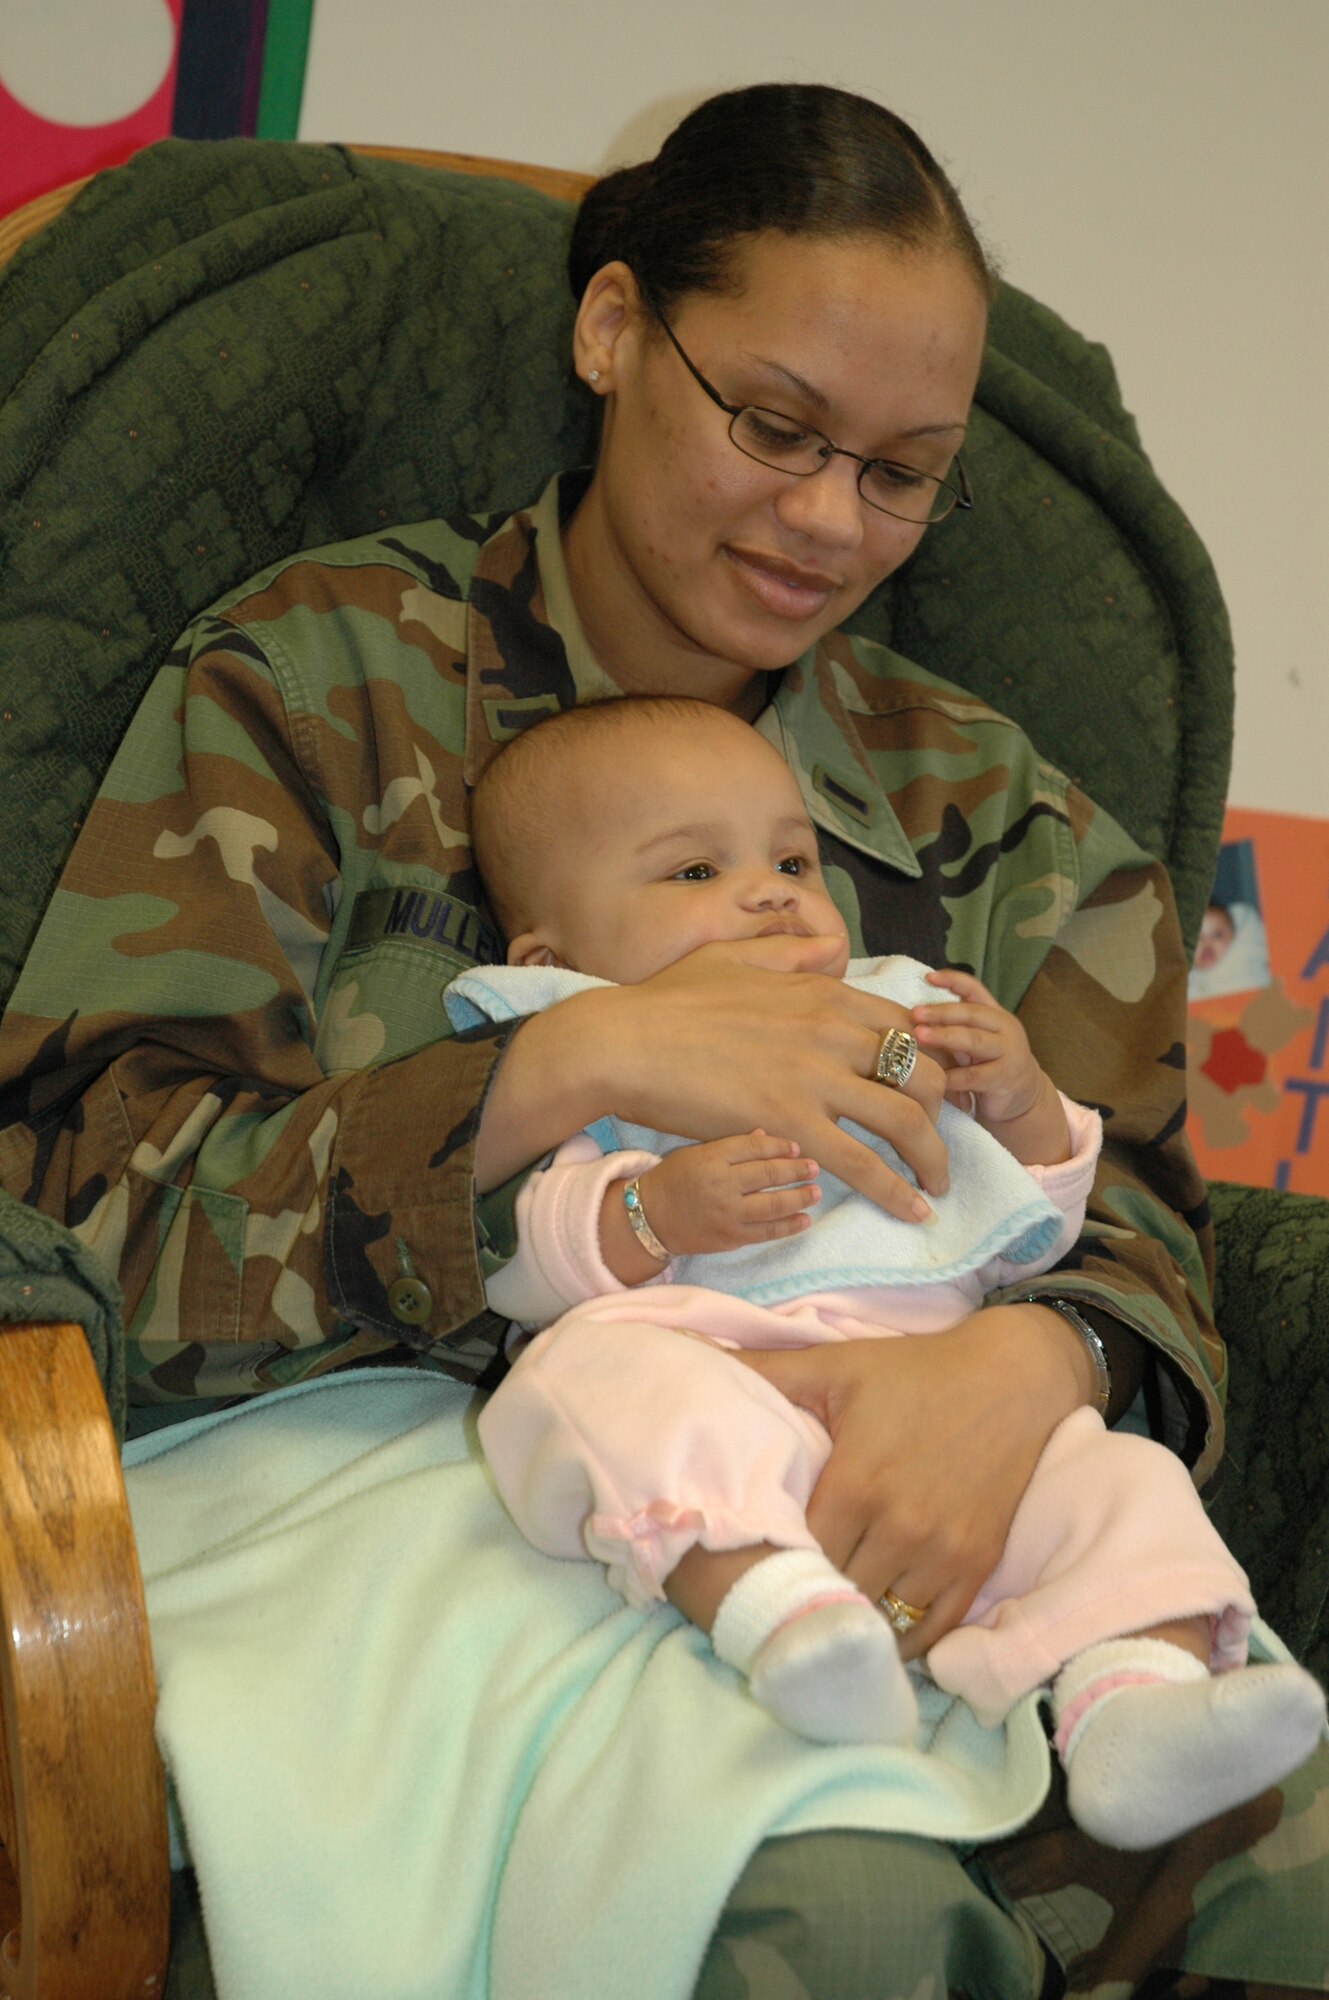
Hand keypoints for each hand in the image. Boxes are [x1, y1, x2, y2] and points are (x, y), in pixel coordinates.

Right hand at [604, 938, 949, 1221]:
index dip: (930, 1060)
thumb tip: (834, 946)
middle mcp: (832, 1032)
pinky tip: (912, 1211)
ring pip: (906, 1122)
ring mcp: (814, 1079)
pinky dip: (896, 1191)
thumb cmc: (670, 1000)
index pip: (907, 1025)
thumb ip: (792, 953)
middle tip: (932, 1139)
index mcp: (823, 992)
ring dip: (932, 1159)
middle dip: (941, 1111)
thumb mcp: (736, 958)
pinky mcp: (790, 1125)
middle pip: (923, 1072)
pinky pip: (862, 1165)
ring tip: (935, 1186)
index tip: (928, 1089)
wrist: (626, 1041)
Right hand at [632, 1130, 820, 1259]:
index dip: (780, 1147)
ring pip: (774, 1205)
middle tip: (814, 1168)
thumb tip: (766, 1136)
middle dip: (797, 1170)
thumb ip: (732, 1146)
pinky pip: (766, 1232)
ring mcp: (728, 1214)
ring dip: (800, 1198)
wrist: (649, 1219)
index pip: (755, 1148)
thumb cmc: (673, 1180)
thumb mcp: (696, 1154)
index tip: (796, 1147)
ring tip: (816, 1192)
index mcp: (712, 1159)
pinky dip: (789, 1226)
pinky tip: (805, 1219)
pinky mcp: (731, 1238)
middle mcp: (722, 1185)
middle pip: (769, 1175)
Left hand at [735, 1303, 1089, 1658]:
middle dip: (803, 1599)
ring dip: (849, 1621)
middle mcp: (900, 1526)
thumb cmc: (914, 1371)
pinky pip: (931, 1631)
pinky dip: (900, 1639)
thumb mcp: (834, 1364)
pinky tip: (872, 1626)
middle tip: (775, 1599)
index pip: (796, 1558)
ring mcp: (943, 1552)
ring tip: (819, 1616)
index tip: (747, 1567)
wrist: (1014, 1377)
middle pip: (834, 1597)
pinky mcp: (976, 1565)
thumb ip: (761, 1369)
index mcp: (856, 1482)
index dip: (768, 1568)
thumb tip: (688, 1351)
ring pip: (880, 1621)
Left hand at [910, 969, 1047, 1124]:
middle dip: (941, 1012)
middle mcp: (1005, 1029)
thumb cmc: (991, 1064)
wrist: (1025, 1096)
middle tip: (915, 1013)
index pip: (975, 989)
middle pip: (972, 1013)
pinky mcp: (1005, 1077)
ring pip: (974, 1041)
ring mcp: (1008, 1052)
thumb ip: (957, 1027)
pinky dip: (953, 1077)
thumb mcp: (978, 1040)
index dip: (953, 980)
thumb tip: (916, 1016)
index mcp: (996, 1015)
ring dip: (944, 1036)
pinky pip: (974, 1076)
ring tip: (920, 1036)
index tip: (928, 976)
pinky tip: (935, 1077)